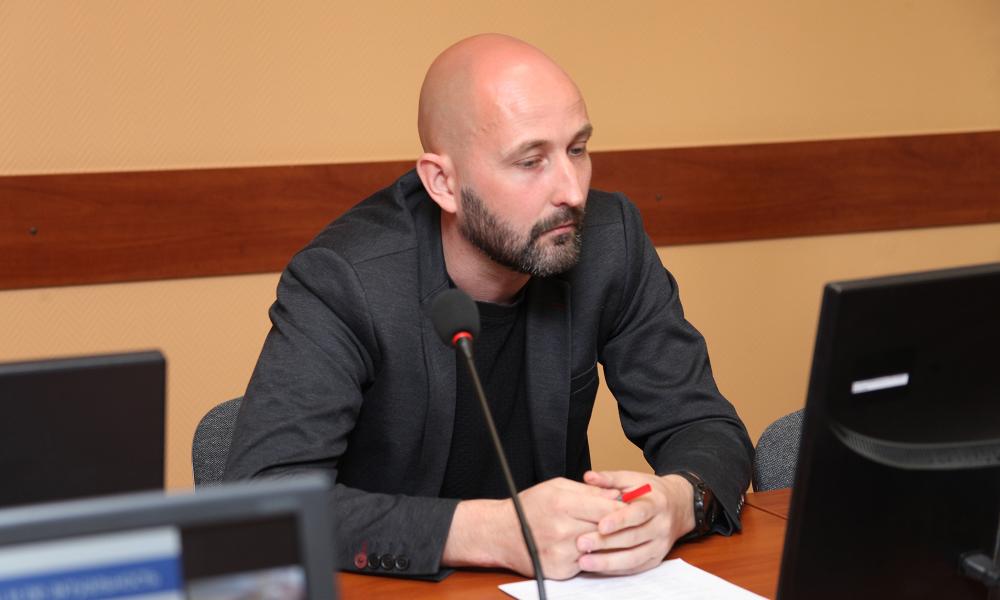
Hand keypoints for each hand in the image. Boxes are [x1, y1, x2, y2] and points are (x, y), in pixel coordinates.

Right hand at [442, 477, 619, 579]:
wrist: (500, 534)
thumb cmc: (528, 507)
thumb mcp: (556, 487)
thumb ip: (588, 491)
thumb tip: (615, 495)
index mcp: (562, 503)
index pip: (606, 509)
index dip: (623, 509)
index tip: (632, 508)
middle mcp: (562, 529)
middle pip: (606, 530)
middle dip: (618, 527)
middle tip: (630, 523)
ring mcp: (561, 552)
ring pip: (599, 548)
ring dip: (607, 543)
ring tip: (611, 535)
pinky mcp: (559, 570)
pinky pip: (587, 563)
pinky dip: (591, 556)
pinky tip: (590, 547)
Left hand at [575, 470, 695, 575]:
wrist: (679, 506)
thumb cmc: (651, 491)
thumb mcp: (634, 479)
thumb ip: (610, 479)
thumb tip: (588, 476)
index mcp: (656, 504)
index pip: (638, 514)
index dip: (620, 520)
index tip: (600, 526)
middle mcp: (661, 526)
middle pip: (633, 538)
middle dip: (606, 543)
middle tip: (582, 543)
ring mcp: (660, 545)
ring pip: (634, 558)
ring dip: (608, 562)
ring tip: (584, 562)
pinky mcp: (656, 559)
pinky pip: (635, 568)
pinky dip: (615, 570)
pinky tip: (596, 568)